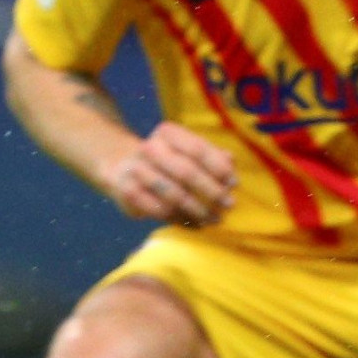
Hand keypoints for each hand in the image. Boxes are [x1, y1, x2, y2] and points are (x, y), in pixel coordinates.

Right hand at [98, 120, 238, 227]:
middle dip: (211, 190)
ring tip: (214, 219)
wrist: (123, 169)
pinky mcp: (129, 192)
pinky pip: (160, 210)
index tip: (234, 183)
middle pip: (186, 171)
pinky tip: (194, 225)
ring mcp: (137, 170)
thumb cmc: (166, 161)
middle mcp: (150, 148)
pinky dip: (181, 220)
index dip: (218, 167)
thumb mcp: (186, 151)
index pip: (197, 149)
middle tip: (228, 205)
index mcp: (167, 133)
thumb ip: (209, 154)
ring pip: (174, 194)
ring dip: (198, 210)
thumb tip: (231, 161)